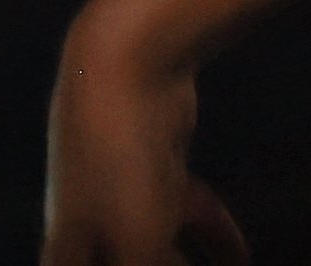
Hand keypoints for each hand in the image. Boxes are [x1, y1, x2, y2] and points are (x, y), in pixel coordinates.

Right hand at [45, 4, 247, 265]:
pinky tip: (240, 257)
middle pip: (114, 265)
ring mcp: (123, 189)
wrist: (125, 65)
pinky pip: (185, 218)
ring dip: (184, 265)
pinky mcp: (157, 167)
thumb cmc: (119, 159)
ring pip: (157, 249)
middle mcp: (89, 217)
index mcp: (70, 240)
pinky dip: (211, 240)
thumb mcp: (139, 243)